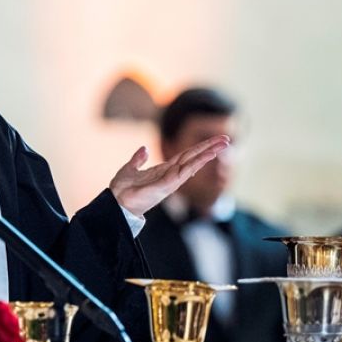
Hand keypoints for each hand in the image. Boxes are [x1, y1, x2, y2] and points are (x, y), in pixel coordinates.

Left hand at [109, 135, 229, 217]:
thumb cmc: (122, 189)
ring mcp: (171, 180)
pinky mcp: (167, 185)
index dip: (199, 148)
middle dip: (210, 148)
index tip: (213, 140)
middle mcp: (171, 175)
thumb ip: (138, 159)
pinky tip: (207, 156)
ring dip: (208, 154)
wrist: (115, 201)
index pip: (186, 156)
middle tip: (226, 139)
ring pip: (193, 164)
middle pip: (194, 158)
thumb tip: (144, 149)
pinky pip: (184, 172)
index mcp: (164, 170)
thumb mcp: (130, 168)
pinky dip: (196, 163)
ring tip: (223, 145)